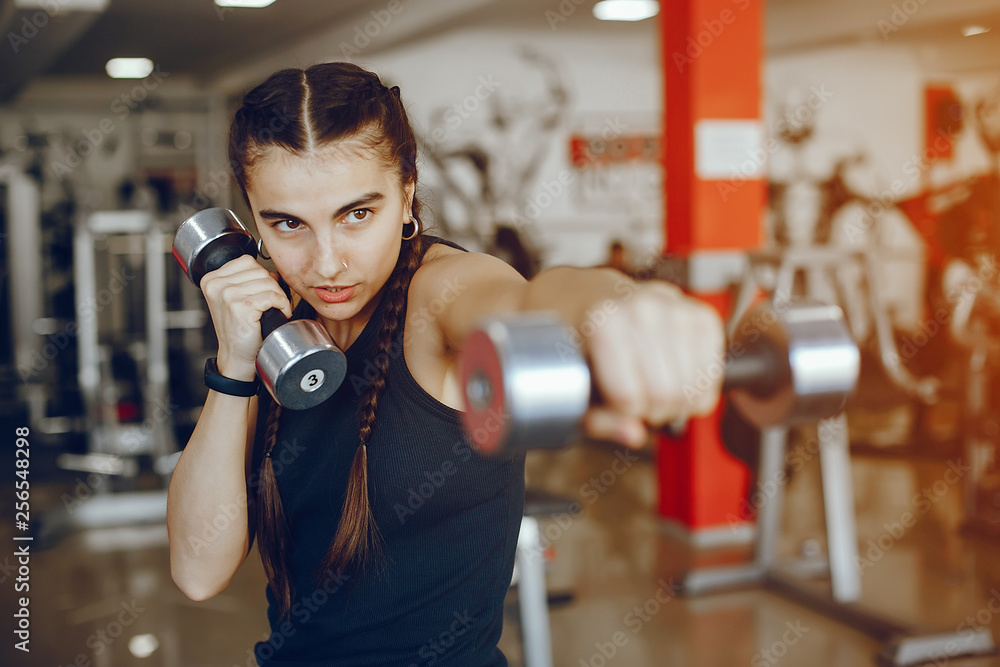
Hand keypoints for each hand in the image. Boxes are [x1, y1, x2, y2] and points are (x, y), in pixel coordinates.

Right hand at [199, 255, 292, 378]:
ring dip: (279, 296)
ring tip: (276, 309)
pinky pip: (273, 296)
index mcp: (211, 279)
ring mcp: (227, 295)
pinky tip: (280, 313)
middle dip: (273, 286)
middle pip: (259, 270)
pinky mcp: (241, 307)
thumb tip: (271, 271)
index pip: (247, 261)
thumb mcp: (234, 298)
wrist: (236, 356)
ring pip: (269, 282)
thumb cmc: (238, 329)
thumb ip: (245, 280)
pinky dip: (283, 304)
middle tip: (274, 302)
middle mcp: (216, 285)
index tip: (264, 291)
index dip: (262, 275)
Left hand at [580, 281, 725, 447]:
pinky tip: (677, 379)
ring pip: (692, 389)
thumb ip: (596, 419)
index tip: (615, 400)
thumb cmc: (585, 348)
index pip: (629, 397)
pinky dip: (697, 390)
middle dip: (652, 411)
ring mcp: (678, 309)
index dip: (623, 411)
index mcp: (604, 322)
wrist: (600, 301)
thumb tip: (634, 436)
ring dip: (676, 403)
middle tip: (639, 399)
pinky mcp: (704, 317)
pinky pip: (712, 377)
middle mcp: (643, 308)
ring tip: (656, 389)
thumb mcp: (573, 386)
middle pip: (665, 395)